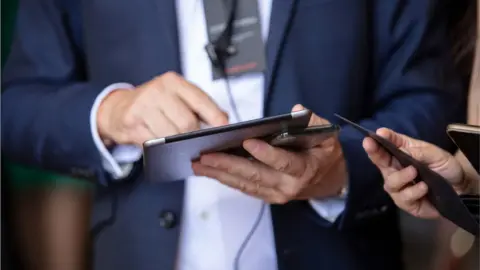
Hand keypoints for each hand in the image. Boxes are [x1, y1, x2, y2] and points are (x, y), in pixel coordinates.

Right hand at [97, 72, 228, 145]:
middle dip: (193, 135)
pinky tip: (159, 142)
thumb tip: (224, 119)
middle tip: (194, 140)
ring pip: (171, 135)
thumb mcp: (176, 95)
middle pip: (187, 123)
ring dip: (176, 143)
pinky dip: (160, 146)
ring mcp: (143, 106)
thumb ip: (199, 104)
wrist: (118, 107)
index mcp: (174, 82)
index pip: (200, 100)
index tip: (224, 127)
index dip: (215, 116)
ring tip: (175, 141)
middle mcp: (158, 90)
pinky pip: (154, 142)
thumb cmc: (154, 102)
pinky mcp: (132, 122)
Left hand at [191, 104, 346, 203]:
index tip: (247, 142)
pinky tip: (209, 171)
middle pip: (255, 175)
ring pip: (244, 184)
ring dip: (220, 174)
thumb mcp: (327, 136)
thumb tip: (296, 110)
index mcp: (305, 169)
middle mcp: (288, 186)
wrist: (330, 182)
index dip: (265, 153)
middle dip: (227, 165)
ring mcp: (276, 194)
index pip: (283, 162)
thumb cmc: (326, 155)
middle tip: (205, 155)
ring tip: (199, 163)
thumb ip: (314, 122)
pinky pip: (244, 188)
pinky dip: (225, 179)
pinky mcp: (267, 196)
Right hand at [362, 128, 464, 218]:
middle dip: (374, 153)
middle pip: (380, 162)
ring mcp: (399, 188)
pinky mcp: (407, 203)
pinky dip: (413, 191)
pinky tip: (424, 187)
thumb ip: (418, 151)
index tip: (373, 135)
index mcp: (401, 154)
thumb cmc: (444, 167)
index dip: (377, 141)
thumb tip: (401, 150)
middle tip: (371, 145)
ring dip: (401, 176)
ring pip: (390, 183)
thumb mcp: (435, 153)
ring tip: (414, 171)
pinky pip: (403, 198)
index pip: (385, 146)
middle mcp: (395, 170)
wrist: (461, 187)